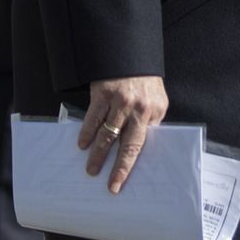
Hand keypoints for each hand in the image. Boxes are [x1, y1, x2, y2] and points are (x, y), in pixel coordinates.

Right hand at [78, 75, 168, 192]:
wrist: (131, 54)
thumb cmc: (144, 81)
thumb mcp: (156, 100)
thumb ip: (149, 121)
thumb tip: (140, 148)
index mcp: (156, 111)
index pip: (144, 145)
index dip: (132, 165)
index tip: (122, 182)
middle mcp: (140, 108)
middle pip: (128, 145)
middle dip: (118, 168)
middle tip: (110, 185)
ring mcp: (121, 101)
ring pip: (108, 135)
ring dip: (98, 155)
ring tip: (91, 169)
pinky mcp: (103, 93)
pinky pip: (94, 118)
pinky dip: (87, 133)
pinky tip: (83, 144)